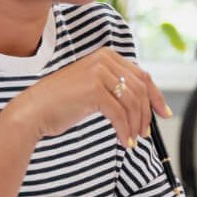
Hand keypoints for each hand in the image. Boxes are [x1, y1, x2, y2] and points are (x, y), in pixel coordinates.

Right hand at [10, 47, 169, 147]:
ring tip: (132, 139)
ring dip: (136, 125)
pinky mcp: (93, 90)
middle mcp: (104, 60)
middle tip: (144, 133)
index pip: (142, 75)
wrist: (33, 111)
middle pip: (140, 89)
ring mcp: (98, 73)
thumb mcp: (94, 88)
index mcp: (106, 56)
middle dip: (146, 114)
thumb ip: (116, 88)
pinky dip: (125, 130)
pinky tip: (122, 140)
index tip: (164, 114)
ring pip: (132, 103)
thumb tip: (145, 105)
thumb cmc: (62, 103)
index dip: (156, 96)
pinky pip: (120, 114)